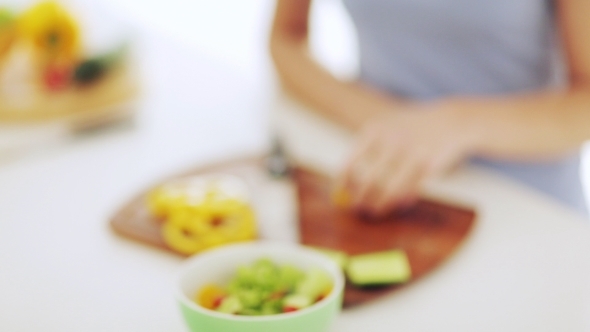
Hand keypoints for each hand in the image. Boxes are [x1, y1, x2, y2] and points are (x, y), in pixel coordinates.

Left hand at [338, 101, 478, 216]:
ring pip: (388, 190)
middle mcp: (391, 141)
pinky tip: (399, 201)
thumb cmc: (410, 128)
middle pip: (367, 181)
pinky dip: (401, 200)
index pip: (350, 163)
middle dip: (360, 199)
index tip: (338, 195)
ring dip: (379, 204)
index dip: (342, 184)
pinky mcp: (427, 166)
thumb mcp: (386, 127)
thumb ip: (365, 151)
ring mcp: (410, 153)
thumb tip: (345, 184)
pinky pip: (409, 190)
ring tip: (375, 209)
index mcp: (375, 130)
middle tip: (357, 208)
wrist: (448, 121)